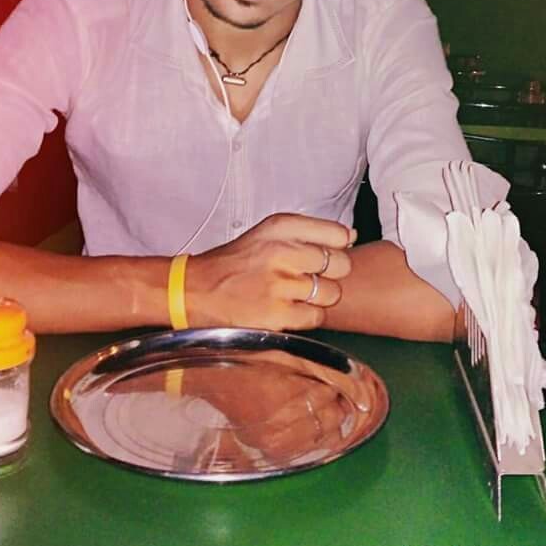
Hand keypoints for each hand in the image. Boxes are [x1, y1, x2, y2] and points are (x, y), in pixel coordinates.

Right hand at [185, 213, 354, 331]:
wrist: (194, 291)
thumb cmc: (234, 264)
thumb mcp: (266, 235)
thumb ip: (308, 233)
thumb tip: (351, 236)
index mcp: (280, 227)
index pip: (337, 234)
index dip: (338, 249)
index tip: (325, 256)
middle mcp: (280, 251)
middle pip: (340, 265)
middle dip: (331, 275)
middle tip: (310, 279)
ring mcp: (278, 284)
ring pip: (330, 293)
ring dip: (320, 299)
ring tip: (297, 296)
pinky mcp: (275, 313)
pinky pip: (315, 317)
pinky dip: (307, 318)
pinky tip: (290, 311)